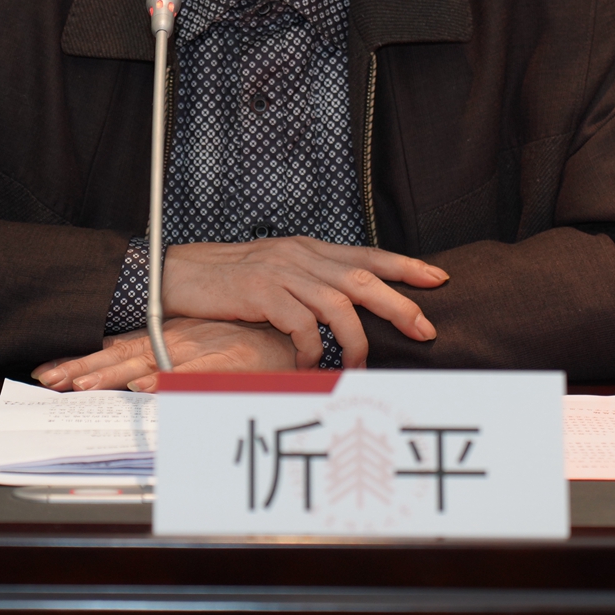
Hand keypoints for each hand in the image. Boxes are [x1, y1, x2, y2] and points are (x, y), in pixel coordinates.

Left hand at [33, 319, 296, 391]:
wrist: (290, 334)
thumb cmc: (241, 341)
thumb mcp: (194, 345)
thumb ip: (161, 360)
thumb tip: (125, 379)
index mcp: (166, 338)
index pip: (115, 348)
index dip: (80, 360)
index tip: (48, 372)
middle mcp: (177, 341)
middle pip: (122, 355)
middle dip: (84, 368)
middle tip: (52, 379)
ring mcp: (200, 349)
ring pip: (149, 362)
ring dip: (115, 373)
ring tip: (84, 384)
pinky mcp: (227, 359)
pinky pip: (193, 372)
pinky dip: (170, 379)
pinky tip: (148, 387)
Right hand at [159, 237, 447, 369]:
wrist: (176, 273)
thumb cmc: (227, 282)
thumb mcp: (275, 273)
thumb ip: (308, 283)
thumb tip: (345, 308)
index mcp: (308, 249)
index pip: (366, 254)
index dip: (404, 265)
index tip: (438, 278)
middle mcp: (300, 255)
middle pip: (363, 277)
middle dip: (400, 304)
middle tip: (425, 329)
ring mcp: (281, 271)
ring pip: (338, 302)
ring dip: (355, 338)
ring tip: (358, 365)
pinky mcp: (260, 291)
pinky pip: (300, 323)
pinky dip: (310, 348)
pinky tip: (307, 364)